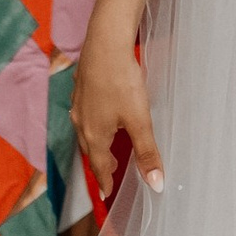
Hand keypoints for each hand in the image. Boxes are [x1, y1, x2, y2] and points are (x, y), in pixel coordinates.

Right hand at [71, 15, 161, 202]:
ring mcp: (79, 102)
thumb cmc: (121, 81)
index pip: (99, 166)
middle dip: (101, 162)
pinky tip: (101, 112)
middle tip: (111, 171)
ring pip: (86, 130)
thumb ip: (147, 153)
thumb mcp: (139, 120)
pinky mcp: (81, 86)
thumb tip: (156, 184)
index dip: (104, 181)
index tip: (105, 193)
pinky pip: (85, 112)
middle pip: (90, 149)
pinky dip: (93, 122)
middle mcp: (81, 121)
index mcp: (94, 134)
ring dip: (96, 142)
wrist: (105, 42)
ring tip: (108, 145)